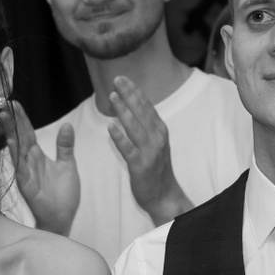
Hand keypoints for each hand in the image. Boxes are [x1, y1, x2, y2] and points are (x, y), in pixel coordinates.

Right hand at [6, 100, 80, 233]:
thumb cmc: (63, 195)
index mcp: (37, 157)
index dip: (22, 118)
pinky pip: (20, 167)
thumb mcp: (67, 165)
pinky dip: (16, 154)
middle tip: (6, 102)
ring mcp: (26, 173)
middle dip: (13, 120)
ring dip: (10, 133)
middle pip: (19, 137)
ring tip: (5, 116)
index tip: (16, 103)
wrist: (62, 218)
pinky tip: (12, 142)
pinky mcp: (26, 185)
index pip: (27, 133)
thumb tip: (67, 125)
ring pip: (16, 149)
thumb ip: (65, 146)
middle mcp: (29, 163)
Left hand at [107, 77, 191, 223]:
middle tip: (116, 79)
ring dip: (123, 110)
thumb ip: (146, 126)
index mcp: (160, 131)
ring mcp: (149, 152)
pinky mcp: (140, 166)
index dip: (135, 91)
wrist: (164, 196)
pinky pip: (128, 149)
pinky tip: (110, 127)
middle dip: (129, 94)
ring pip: (134, 127)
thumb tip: (133, 107)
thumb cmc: (157, 169)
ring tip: (112, 96)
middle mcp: (157, 138)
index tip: (124, 78)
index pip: (147, 106)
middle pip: (141, 112)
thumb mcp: (156, 144)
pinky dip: (119, 137)